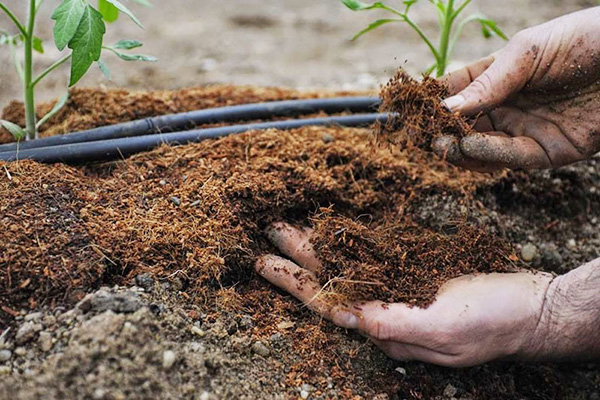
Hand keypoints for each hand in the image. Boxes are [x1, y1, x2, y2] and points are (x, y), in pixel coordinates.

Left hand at [255, 222, 553, 366]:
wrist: (530, 308)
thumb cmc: (495, 321)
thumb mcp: (447, 328)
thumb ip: (398, 325)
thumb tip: (353, 318)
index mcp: (386, 326)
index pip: (327, 305)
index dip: (295, 284)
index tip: (266, 262)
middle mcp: (385, 307)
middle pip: (331, 280)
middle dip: (298, 257)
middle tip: (271, 229)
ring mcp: (398, 288)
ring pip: (348, 264)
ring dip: (319, 245)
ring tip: (292, 224)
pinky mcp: (414, 269)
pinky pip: (373, 253)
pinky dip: (350, 239)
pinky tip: (336, 227)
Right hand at [434, 7, 599, 170]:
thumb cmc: (583, 40)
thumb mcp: (527, 52)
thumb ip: (488, 82)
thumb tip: (446, 108)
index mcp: (499, 77)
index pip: (456, 92)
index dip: (432, 101)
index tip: (409, 110)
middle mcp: (508, 106)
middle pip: (463, 126)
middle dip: (441, 132)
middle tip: (422, 135)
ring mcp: (526, 130)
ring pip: (482, 149)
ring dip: (460, 149)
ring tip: (442, 143)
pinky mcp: (548, 152)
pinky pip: (511, 158)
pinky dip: (488, 154)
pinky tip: (471, 146)